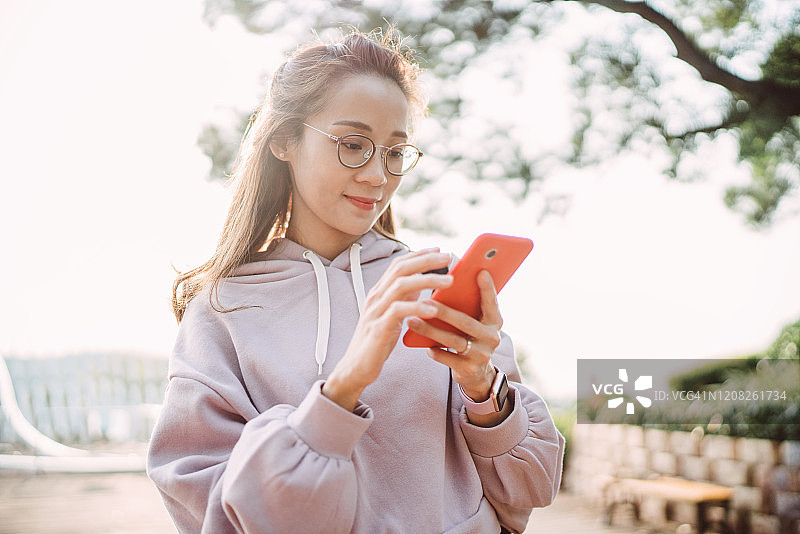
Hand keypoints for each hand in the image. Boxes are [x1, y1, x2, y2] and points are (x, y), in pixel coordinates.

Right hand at [323, 248, 453, 410]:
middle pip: (401, 269)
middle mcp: (376, 297)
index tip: (439, 250)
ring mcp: (376, 312)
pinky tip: (433, 308)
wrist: (356, 367)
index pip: (398, 265)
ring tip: (449, 280)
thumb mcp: (391, 316)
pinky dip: (416, 308)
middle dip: (426, 261)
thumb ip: (404, 299)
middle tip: (448, 257)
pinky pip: (397, 312)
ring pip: (400, 286)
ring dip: (427, 280)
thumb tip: (422, 284)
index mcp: (379, 292)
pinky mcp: (378, 329)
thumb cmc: (376, 342)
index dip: (419, 255)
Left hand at [406, 270, 502, 401]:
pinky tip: (423, 345)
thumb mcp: (476, 322)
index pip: (491, 302)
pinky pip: (447, 358)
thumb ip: (468, 306)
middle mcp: (492, 337)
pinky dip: (434, 351)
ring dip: (431, 331)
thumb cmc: (470, 337)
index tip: (480, 272)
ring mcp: (481, 355)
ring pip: (453, 341)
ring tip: (413, 321)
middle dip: (443, 312)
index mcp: (494, 321)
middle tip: (423, 302)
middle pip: (465, 322)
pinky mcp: (469, 369)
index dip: (487, 288)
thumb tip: (447, 280)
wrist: (476, 372)